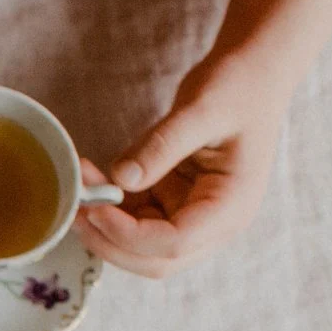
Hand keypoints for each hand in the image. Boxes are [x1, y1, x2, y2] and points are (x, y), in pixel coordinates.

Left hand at [76, 63, 285, 277]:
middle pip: (155, 260)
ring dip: (105, 226)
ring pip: (140, 246)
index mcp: (231, 207)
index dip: (128, 235)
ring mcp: (193, 214)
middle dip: (111, 242)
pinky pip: (135, 219)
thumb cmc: (240, 86)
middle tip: (76, 213)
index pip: (174, 243)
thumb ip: (162, 145)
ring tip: (80, 188)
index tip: (95, 208)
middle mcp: (214, 222)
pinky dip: (110, 208)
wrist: (255, 70)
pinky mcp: (174, 202)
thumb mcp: (202, 109)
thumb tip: (122, 179)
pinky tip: (92, 181)